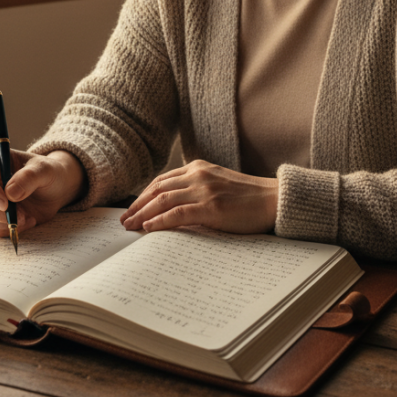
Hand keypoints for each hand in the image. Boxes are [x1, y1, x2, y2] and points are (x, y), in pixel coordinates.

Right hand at [0, 148, 85, 237]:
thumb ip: (29, 177)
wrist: (56, 189)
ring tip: (27, 217)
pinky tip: (27, 221)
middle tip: (21, 215)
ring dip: (3, 222)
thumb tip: (9, 193)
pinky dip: (8, 230)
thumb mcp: (45, 170)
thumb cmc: (49, 173)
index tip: (5, 203)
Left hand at [120, 160, 277, 234]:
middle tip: (124, 219)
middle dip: (137, 204)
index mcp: (198, 167)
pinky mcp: (211, 207)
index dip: (143, 195)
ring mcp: (204, 190)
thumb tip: (172, 207)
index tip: (132, 207)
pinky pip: (177, 213)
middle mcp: (197, 175)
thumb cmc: (247, 197)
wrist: (273, 200)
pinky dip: (160, 220)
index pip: (161, 180)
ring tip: (130, 226)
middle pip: (157, 189)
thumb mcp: (217, 184)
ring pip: (162, 200)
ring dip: (142, 214)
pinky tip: (149, 228)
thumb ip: (196, 189)